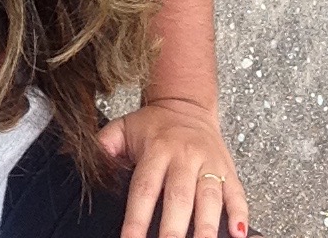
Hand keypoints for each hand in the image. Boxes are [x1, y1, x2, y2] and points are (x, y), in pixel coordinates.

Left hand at [97, 97, 250, 237]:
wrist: (187, 103)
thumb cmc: (153, 125)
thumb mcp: (124, 127)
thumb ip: (105, 145)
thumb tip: (88, 161)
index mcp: (157, 149)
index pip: (144, 189)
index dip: (136, 220)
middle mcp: (184, 156)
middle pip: (179, 198)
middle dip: (173, 231)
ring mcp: (209, 163)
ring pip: (210, 198)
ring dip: (206, 228)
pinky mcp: (229, 169)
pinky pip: (237, 193)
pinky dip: (239, 214)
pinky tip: (238, 234)